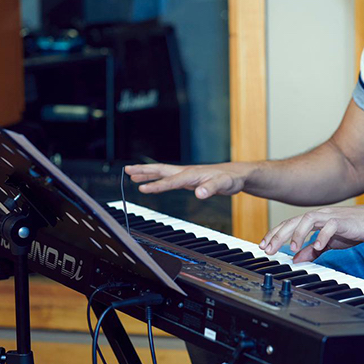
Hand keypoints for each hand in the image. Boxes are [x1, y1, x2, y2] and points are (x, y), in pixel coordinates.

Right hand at [124, 162, 251, 199]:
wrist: (237, 174)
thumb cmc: (231, 179)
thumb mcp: (224, 185)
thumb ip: (211, 188)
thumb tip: (199, 193)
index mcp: (192, 174)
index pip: (171, 181)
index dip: (156, 185)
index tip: (142, 188)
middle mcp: (187, 172)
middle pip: (161, 170)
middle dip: (143, 171)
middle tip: (126, 170)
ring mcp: (187, 175)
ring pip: (163, 173)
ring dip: (147, 173)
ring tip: (131, 174)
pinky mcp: (189, 179)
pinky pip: (169, 179)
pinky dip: (158, 180)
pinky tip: (153, 182)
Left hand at [259, 204, 363, 262]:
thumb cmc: (353, 228)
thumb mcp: (328, 242)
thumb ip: (312, 249)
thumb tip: (297, 259)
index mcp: (314, 221)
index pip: (289, 225)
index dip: (275, 234)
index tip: (263, 246)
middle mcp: (319, 216)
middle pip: (293, 221)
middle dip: (279, 234)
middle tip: (268, 248)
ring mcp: (331, 217)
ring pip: (308, 219)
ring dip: (298, 233)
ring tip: (292, 247)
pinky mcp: (344, 221)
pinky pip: (330, 226)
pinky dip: (322, 236)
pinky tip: (318, 246)